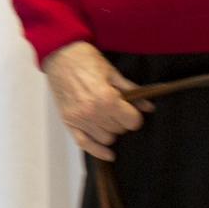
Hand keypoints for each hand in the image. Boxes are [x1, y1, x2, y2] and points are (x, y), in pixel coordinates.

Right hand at [41, 41, 144, 162]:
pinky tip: (109, 153)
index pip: (132, 122)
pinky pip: (85, 144)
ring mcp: (79, 119)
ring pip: (106, 139)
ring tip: (107, 118)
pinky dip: (98, 151)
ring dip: (110, 131)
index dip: (135, 116)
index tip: (133, 111)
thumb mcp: (112, 73)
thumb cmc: (86, 59)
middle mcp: (93, 112)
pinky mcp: (68, 121)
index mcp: (106, 99)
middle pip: (119, 130)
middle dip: (122, 121)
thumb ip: (131, 91)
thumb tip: (148, 106)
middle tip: (119, 110)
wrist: (60, 54)